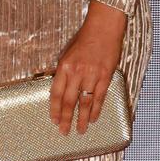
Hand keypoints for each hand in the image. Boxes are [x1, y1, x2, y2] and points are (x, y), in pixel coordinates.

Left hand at [49, 0, 126, 134]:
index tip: (53, 120)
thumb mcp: (67, 52)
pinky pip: (99, 97)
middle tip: (64, 131)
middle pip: (69, 101)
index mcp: (64, 66)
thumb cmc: (84, 39)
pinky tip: (92, 119)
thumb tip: (56, 86)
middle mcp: (76, 72)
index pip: (56, 92)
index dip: (54, 108)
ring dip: (81, 118)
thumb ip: (62, 71)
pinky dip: (96, 110)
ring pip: (85, 102)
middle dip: (66, 118)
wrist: (103, 28)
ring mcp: (92, 75)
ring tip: (79, 130)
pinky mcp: (105, 76)